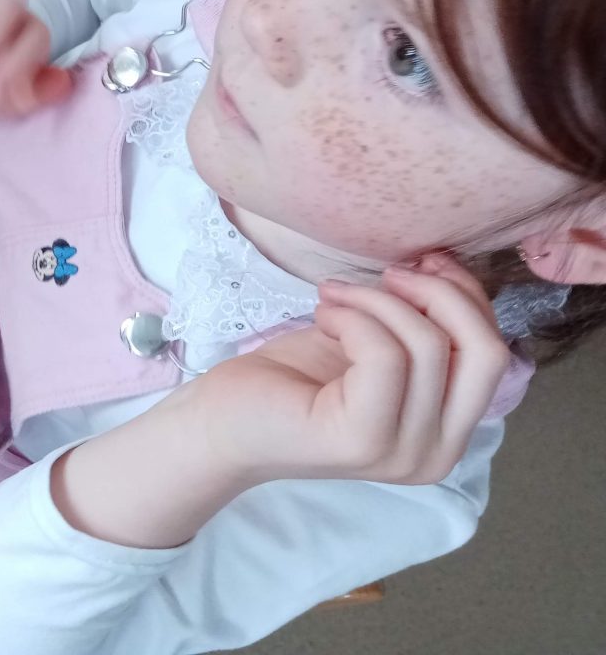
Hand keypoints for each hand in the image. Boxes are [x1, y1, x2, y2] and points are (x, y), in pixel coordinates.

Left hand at [48, 254, 509, 548]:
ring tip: (333, 298)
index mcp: (450, 430)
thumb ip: (421, 325)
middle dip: (440, 293)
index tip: (420, 261)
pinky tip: (323, 316)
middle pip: (486, 351)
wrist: (219, 420)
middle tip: (387, 272)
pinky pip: (385, 353)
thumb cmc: (292, 377)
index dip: (466, 295)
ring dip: (376, 299)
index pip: (495, 352)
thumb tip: (446, 268)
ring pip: (427, 343)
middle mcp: (439, 452)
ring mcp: (404, 452)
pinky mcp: (364, 439)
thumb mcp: (373, 343)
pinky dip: (352, 316)